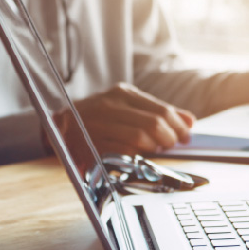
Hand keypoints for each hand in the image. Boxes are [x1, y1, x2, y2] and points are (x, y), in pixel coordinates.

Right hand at [53, 83, 194, 155]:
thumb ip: (158, 113)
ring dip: (155, 146)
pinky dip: (137, 155)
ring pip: (139, 136)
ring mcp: (98, 124)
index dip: (178, 124)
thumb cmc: (100, 120)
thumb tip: (189, 121)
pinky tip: (140, 156)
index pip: (160, 109)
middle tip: (174, 145)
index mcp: (121, 94)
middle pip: (153, 123)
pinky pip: (121, 151)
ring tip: (158, 149)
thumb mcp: (128, 109)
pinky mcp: (89, 144)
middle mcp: (108, 106)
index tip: (186, 135)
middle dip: (170, 137)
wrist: (59, 128)